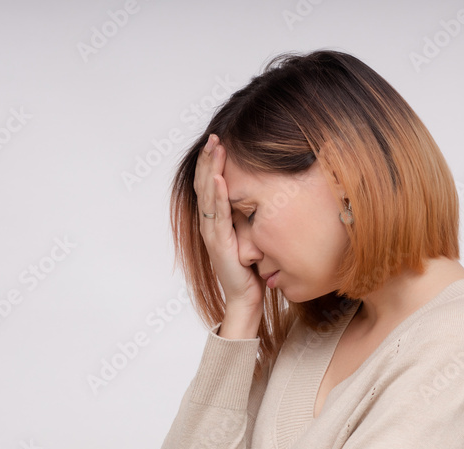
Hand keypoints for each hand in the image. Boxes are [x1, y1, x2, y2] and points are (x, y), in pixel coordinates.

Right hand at [194, 134, 263, 309]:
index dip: (210, 163)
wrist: (246, 298)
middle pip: (204, 184)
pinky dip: (217, 195)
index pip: (209, 185)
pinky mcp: (219, 244)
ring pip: (208, 195)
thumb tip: (259, 195)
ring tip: (214, 148)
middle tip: (213, 136)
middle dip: (208, 159)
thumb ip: (248, 216)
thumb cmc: (250, 269)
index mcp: (215, 220)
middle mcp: (209, 224)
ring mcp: (212, 233)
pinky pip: (218, 214)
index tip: (216, 141)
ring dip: (210, 169)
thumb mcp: (250, 235)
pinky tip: (218, 178)